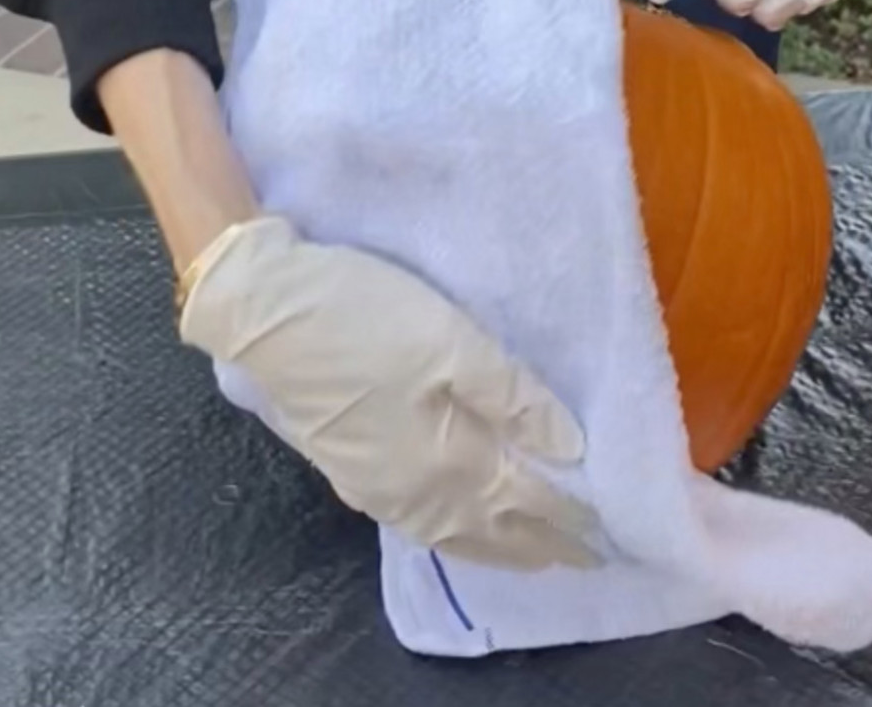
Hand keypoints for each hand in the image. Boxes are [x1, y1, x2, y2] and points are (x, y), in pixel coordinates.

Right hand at [179, 215, 600, 571]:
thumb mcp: (451, 343)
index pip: (526, 502)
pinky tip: (454, 527)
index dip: (568, 516)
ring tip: (528, 554)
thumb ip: (512, 398)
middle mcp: (416, 491)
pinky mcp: (349, 473)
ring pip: (452, 535)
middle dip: (539, 546)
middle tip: (580, 557)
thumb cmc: (367, 318)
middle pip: (491, 530)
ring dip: (497, 548)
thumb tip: (569, 450)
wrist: (264, 314)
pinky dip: (453, 536)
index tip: (607, 531)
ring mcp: (377, 488)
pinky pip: (419, 525)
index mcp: (448, 460)